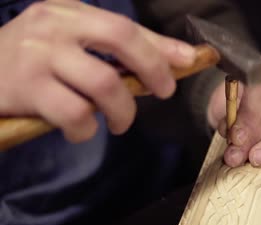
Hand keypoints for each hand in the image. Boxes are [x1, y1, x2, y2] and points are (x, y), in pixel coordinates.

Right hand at [0, 0, 195, 141]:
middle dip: (152, 70)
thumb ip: (118, 49)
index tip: (189, 61)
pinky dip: (87, 129)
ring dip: (122, 110)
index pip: (126, 26)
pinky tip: (82, 130)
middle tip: (162, 93)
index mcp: (71, 12)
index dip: (161, 47)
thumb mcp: (73, 43)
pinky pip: (75, 113)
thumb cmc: (33, 60)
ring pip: (103, 83)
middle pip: (120, 40)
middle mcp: (54, 26)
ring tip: (119, 122)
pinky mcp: (26, 88)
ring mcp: (38, 55)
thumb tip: (176, 59)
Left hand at [208, 56, 260, 166]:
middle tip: (237, 155)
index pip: (259, 91)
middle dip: (255, 137)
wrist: (242, 102)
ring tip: (257, 158)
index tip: (235, 138)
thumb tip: (234, 133)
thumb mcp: (220, 103)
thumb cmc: (233, 102)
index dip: (248, 117)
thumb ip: (223, 113)